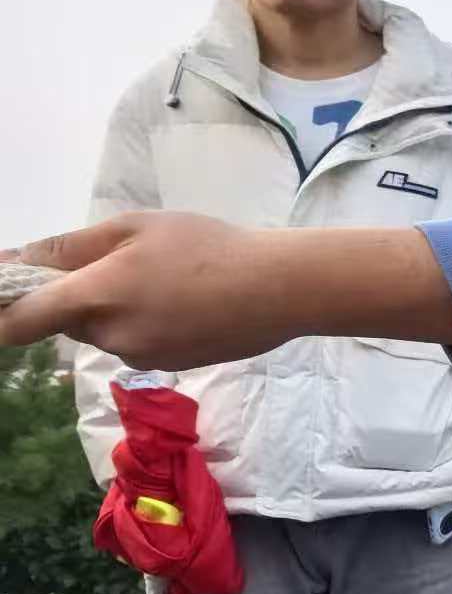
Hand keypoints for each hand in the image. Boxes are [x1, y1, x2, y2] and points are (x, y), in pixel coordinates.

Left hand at [4, 211, 322, 369]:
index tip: (2, 300)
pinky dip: (145, 324)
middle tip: (120, 264)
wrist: (280, 289)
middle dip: (78, 297)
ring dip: (115, 311)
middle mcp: (111, 335)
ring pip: (104, 332)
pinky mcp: (168, 365)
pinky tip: (184, 302)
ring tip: (166, 281)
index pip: (21, 321)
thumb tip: (18, 260)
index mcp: (96, 296)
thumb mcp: (135, 227)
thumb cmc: (207, 245)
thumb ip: (71, 246)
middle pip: (67, 321)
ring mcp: (141, 356)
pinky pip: (136, 343)